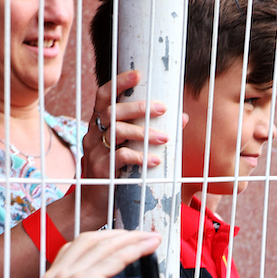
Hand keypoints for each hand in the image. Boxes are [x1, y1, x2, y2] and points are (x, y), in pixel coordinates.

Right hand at [24, 229, 161, 277]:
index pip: (76, 253)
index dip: (100, 244)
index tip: (122, 243)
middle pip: (88, 241)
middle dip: (117, 235)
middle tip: (141, 236)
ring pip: (101, 245)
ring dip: (129, 238)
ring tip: (150, 237)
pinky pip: (112, 259)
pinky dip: (132, 249)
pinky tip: (146, 247)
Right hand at [79, 69, 172, 230]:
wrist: (95, 203)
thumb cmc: (117, 172)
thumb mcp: (132, 148)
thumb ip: (151, 132)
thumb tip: (183, 117)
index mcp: (99, 125)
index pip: (103, 96)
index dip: (118, 83)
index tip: (138, 75)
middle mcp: (93, 134)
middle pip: (111, 111)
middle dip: (138, 107)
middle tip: (163, 108)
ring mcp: (95, 152)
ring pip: (116, 132)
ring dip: (143, 132)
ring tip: (165, 138)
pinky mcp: (101, 170)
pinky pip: (120, 157)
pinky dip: (140, 156)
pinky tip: (156, 160)